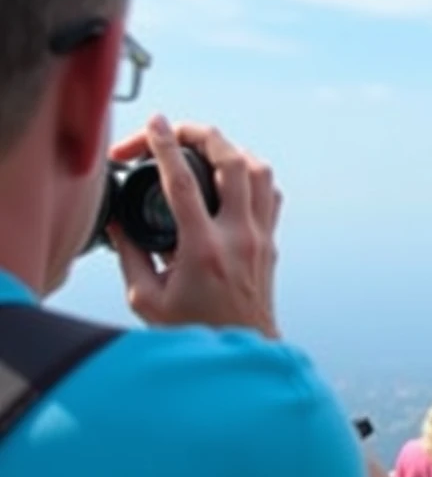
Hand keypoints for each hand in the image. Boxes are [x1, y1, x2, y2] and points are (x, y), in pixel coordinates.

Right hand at [107, 115, 281, 336]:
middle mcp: (238, 237)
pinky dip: (252, 175)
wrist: (244, 351)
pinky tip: (231, 177)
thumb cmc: (195, 331)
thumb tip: (116, 221)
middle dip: (202, 135)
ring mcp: (260, 238)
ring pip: (260, 171)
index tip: (153, 125)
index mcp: (203, 250)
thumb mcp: (146, 299)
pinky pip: (270, 193)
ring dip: (231, 151)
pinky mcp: (271, 243)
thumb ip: (129, 255)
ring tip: (203, 150)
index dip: (165, 147)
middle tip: (176, 132)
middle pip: (233, 162)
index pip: (183, 183)